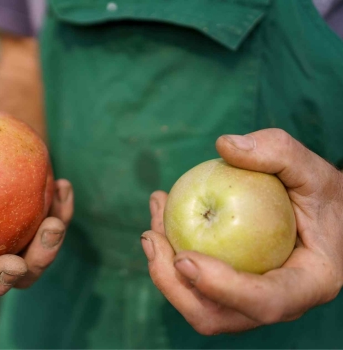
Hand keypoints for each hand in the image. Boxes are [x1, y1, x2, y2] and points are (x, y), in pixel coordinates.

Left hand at [141, 128, 342, 334]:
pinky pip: (192, 284)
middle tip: (150, 237)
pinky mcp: (229, 290)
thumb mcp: (312, 169)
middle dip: (174, 284)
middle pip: (217, 316)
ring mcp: (248, 301)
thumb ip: (278, 151)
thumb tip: (225, 145)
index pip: (265, 302)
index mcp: (307, 283)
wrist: (323, 215)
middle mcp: (277, 303)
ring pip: (197, 304)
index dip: (221, 288)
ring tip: (152, 220)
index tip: (184, 258)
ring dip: (164, 269)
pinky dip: (169, 256)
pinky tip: (160, 216)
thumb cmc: (321, 194)